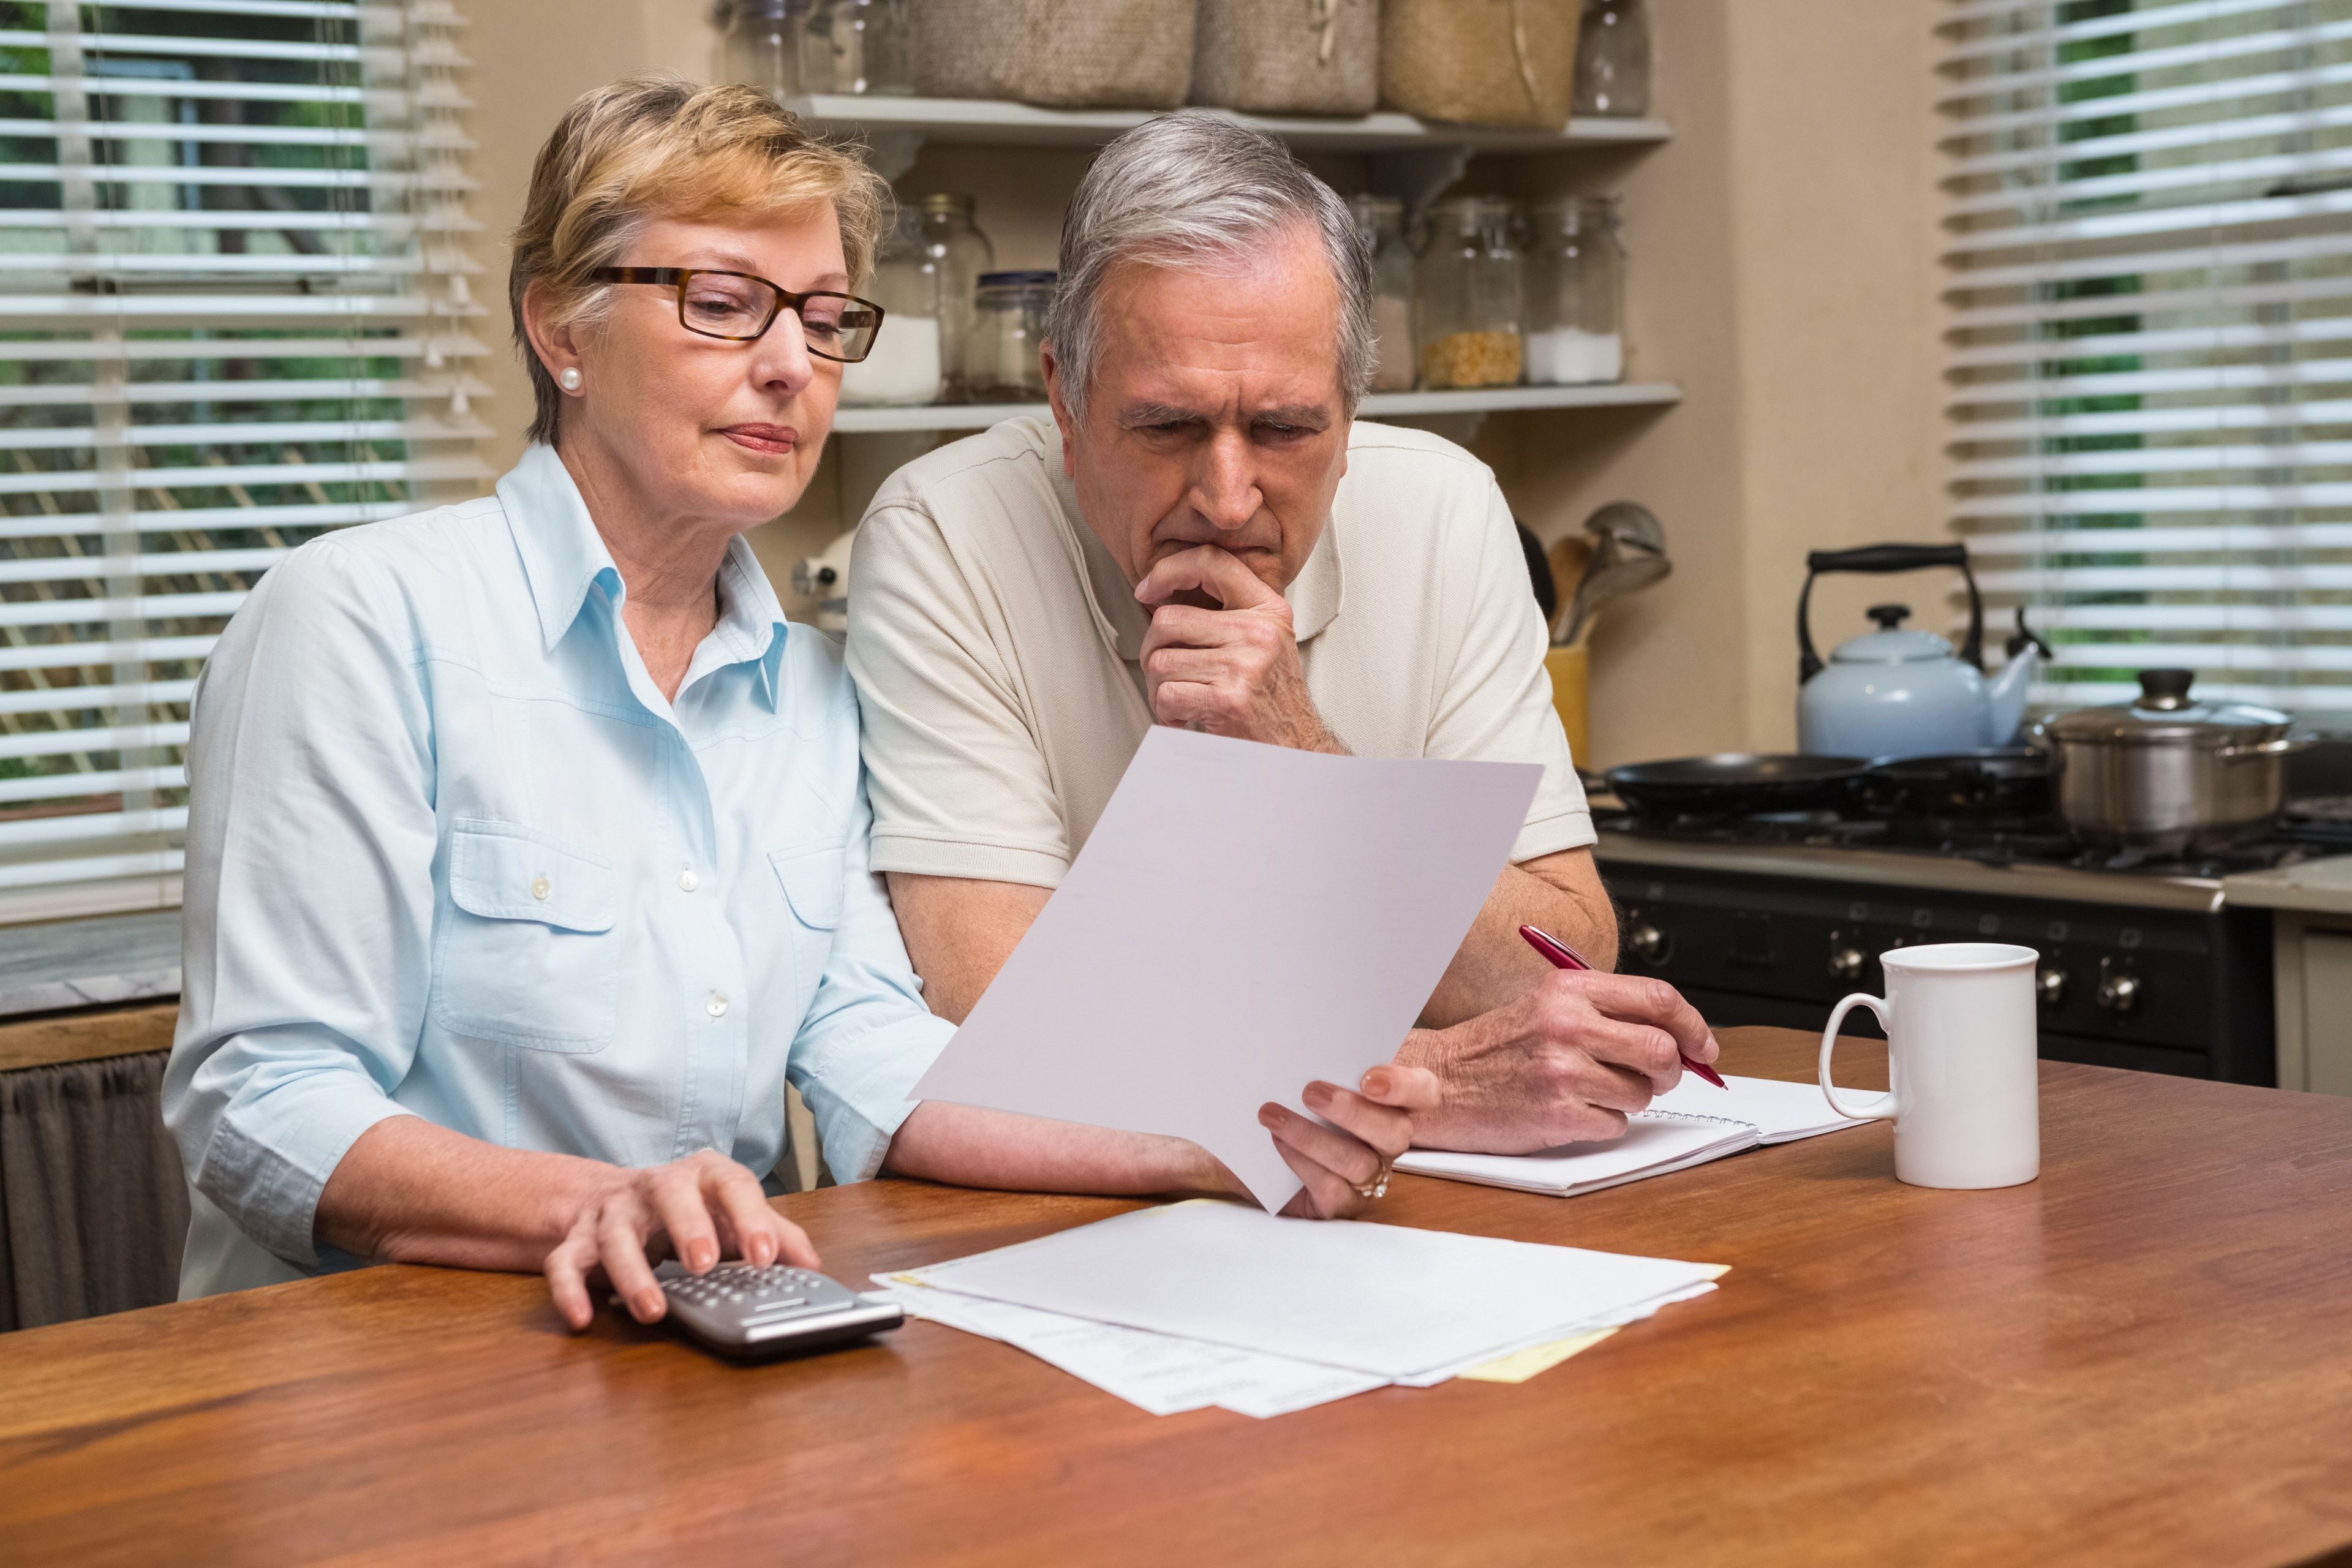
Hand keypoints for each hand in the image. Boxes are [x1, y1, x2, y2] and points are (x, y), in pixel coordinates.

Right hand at [542, 1149, 819, 1330]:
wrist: (616, 1199)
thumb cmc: (690, 1211)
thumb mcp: (734, 1216)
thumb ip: (778, 1236)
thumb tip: (814, 1267)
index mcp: (704, 1176)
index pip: (731, 1183)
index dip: (751, 1217)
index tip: (765, 1256)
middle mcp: (656, 1187)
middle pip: (669, 1194)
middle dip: (688, 1226)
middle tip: (703, 1264)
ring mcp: (613, 1212)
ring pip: (616, 1235)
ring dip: (633, 1273)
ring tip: (652, 1310)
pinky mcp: (577, 1239)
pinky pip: (567, 1262)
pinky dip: (569, 1289)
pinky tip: (582, 1316)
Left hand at [1134, 545, 1341, 750]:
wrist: (1295, 749)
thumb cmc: (1270, 700)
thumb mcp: (1264, 641)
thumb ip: (1228, 613)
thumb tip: (1165, 591)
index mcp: (1269, 609)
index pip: (1211, 561)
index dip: (1168, 569)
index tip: (1147, 590)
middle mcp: (1259, 632)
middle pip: (1167, 620)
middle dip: (1154, 652)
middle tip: (1167, 675)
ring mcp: (1244, 665)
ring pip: (1160, 661)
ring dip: (1159, 689)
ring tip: (1181, 701)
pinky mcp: (1228, 699)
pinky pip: (1167, 694)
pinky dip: (1166, 713)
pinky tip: (1186, 719)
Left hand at [1257, 1063, 1441, 1217]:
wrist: (1260, 1153)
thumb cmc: (1297, 1104)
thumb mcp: (1315, 1076)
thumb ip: (1329, 1059)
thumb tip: (1310, 1037)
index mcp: (1393, 1103)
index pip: (1425, 1092)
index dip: (1406, 1087)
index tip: (1368, 1078)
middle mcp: (1387, 1142)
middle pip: (1396, 1133)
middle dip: (1352, 1112)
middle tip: (1310, 1091)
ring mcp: (1368, 1177)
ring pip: (1358, 1163)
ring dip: (1312, 1137)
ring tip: (1273, 1116)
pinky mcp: (1341, 1204)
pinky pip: (1332, 1190)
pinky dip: (1302, 1163)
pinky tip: (1277, 1143)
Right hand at [1403, 971, 1719, 1153]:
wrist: (1441, 1082)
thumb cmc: (1497, 1047)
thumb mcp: (1548, 1006)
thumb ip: (1607, 1013)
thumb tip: (1679, 1038)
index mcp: (1569, 990)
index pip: (1658, 998)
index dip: (1693, 1025)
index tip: (1703, 1046)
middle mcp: (1568, 1025)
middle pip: (1661, 1049)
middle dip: (1671, 1070)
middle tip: (1658, 1077)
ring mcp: (1563, 1071)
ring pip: (1642, 1093)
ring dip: (1630, 1099)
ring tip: (1593, 1091)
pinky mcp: (1558, 1113)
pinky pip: (1615, 1125)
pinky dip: (1603, 1123)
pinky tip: (1572, 1111)